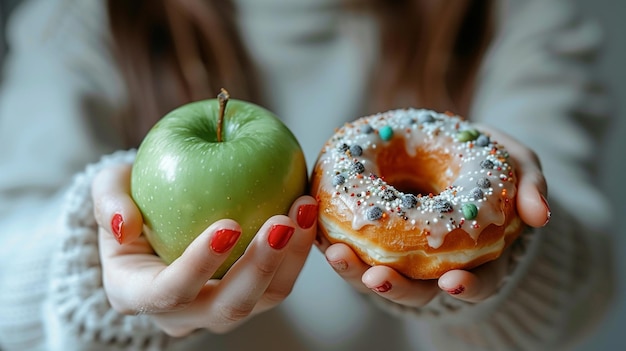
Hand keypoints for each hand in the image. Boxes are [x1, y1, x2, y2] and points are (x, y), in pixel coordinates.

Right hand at [92, 164, 317, 335]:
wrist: (158, 213)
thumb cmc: (131, 198)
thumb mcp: (107, 187)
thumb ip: (107, 200)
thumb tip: (123, 224)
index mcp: (136, 292)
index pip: (169, 291)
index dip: (199, 266)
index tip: (229, 226)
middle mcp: (180, 312)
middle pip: (226, 308)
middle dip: (260, 268)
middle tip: (282, 222)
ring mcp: (217, 309)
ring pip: (263, 300)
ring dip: (290, 258)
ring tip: (304, 209)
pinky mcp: (250, 294)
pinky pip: (280, 281)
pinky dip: (297, 250)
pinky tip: (306, 211)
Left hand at [316, 126, 550, 306]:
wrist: (450, 152)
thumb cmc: (487, 164)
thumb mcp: (517, 164)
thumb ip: (531, 184)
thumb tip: (539, 215)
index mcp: (476, 256)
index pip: (475, 283)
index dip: (466, 288)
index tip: (451, 282)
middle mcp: (435, 263)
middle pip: (415, 290)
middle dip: (395, 288)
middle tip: (377, 279)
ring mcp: (400, 251)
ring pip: (377, 272)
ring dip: (356, 271)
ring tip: (337, 255)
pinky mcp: (370, 233)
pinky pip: (352, 242)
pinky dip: (335, 238)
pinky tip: (319, 229)